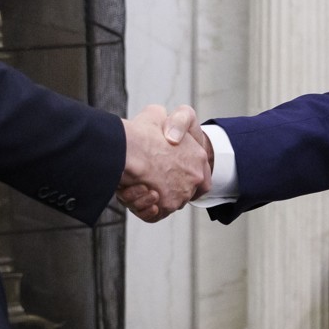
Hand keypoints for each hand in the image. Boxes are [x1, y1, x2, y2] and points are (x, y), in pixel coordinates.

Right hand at [118, 104, 210, 222]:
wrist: (127, 150)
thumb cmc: (142, 132)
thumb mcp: (158, 114)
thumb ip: (166, 122)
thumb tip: (167, 130)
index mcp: (198, 156)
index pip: (201, 174)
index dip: (186, 173)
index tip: (170, 171)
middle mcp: (194, 177)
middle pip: (183, 190)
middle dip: (165, 187)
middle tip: (147, 179)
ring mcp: (180, 194)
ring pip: (166, 203)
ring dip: (150, 197)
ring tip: (135, 184)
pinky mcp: (165, 207)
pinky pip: (154, 214)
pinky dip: (144, 208)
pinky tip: (135, 194)